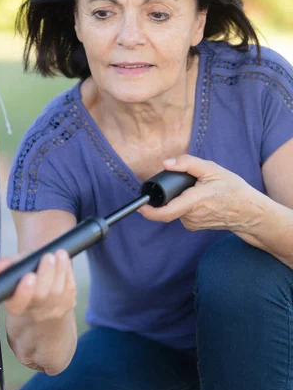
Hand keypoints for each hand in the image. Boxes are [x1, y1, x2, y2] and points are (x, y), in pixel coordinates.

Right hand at [0, 249, 76, 321]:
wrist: (44, 293)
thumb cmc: (27, 280)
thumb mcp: (15, 272)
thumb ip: (6, 267)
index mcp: (16, 306)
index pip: (18, 303)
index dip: (24, 292)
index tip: (29, 276)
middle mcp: (35, 311)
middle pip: (42, 296)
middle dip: (46, 274)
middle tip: (48, 257)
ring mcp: (53, 309)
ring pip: (58, 291)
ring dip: (60, 270)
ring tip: (59, 254)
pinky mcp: (68, 303)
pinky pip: (70, 288)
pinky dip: (68, 272)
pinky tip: (64, 261)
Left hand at [138, 154, 258, 231]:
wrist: (249, 212)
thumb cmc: (232, 189)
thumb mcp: (213, 169)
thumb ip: (188, 164)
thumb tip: (166, 163)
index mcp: (194, 202)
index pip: (165, 212)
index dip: (149, 211)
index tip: (140, 206)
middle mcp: (191, 216)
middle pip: (169, 204)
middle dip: (172, 194)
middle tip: (190, 184)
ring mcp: (192, 223)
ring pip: (176, 208)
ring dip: (181, 198)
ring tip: (201, 191)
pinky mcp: (194, 226)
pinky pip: (182, 213)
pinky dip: (186, 204)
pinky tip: (202, 200)